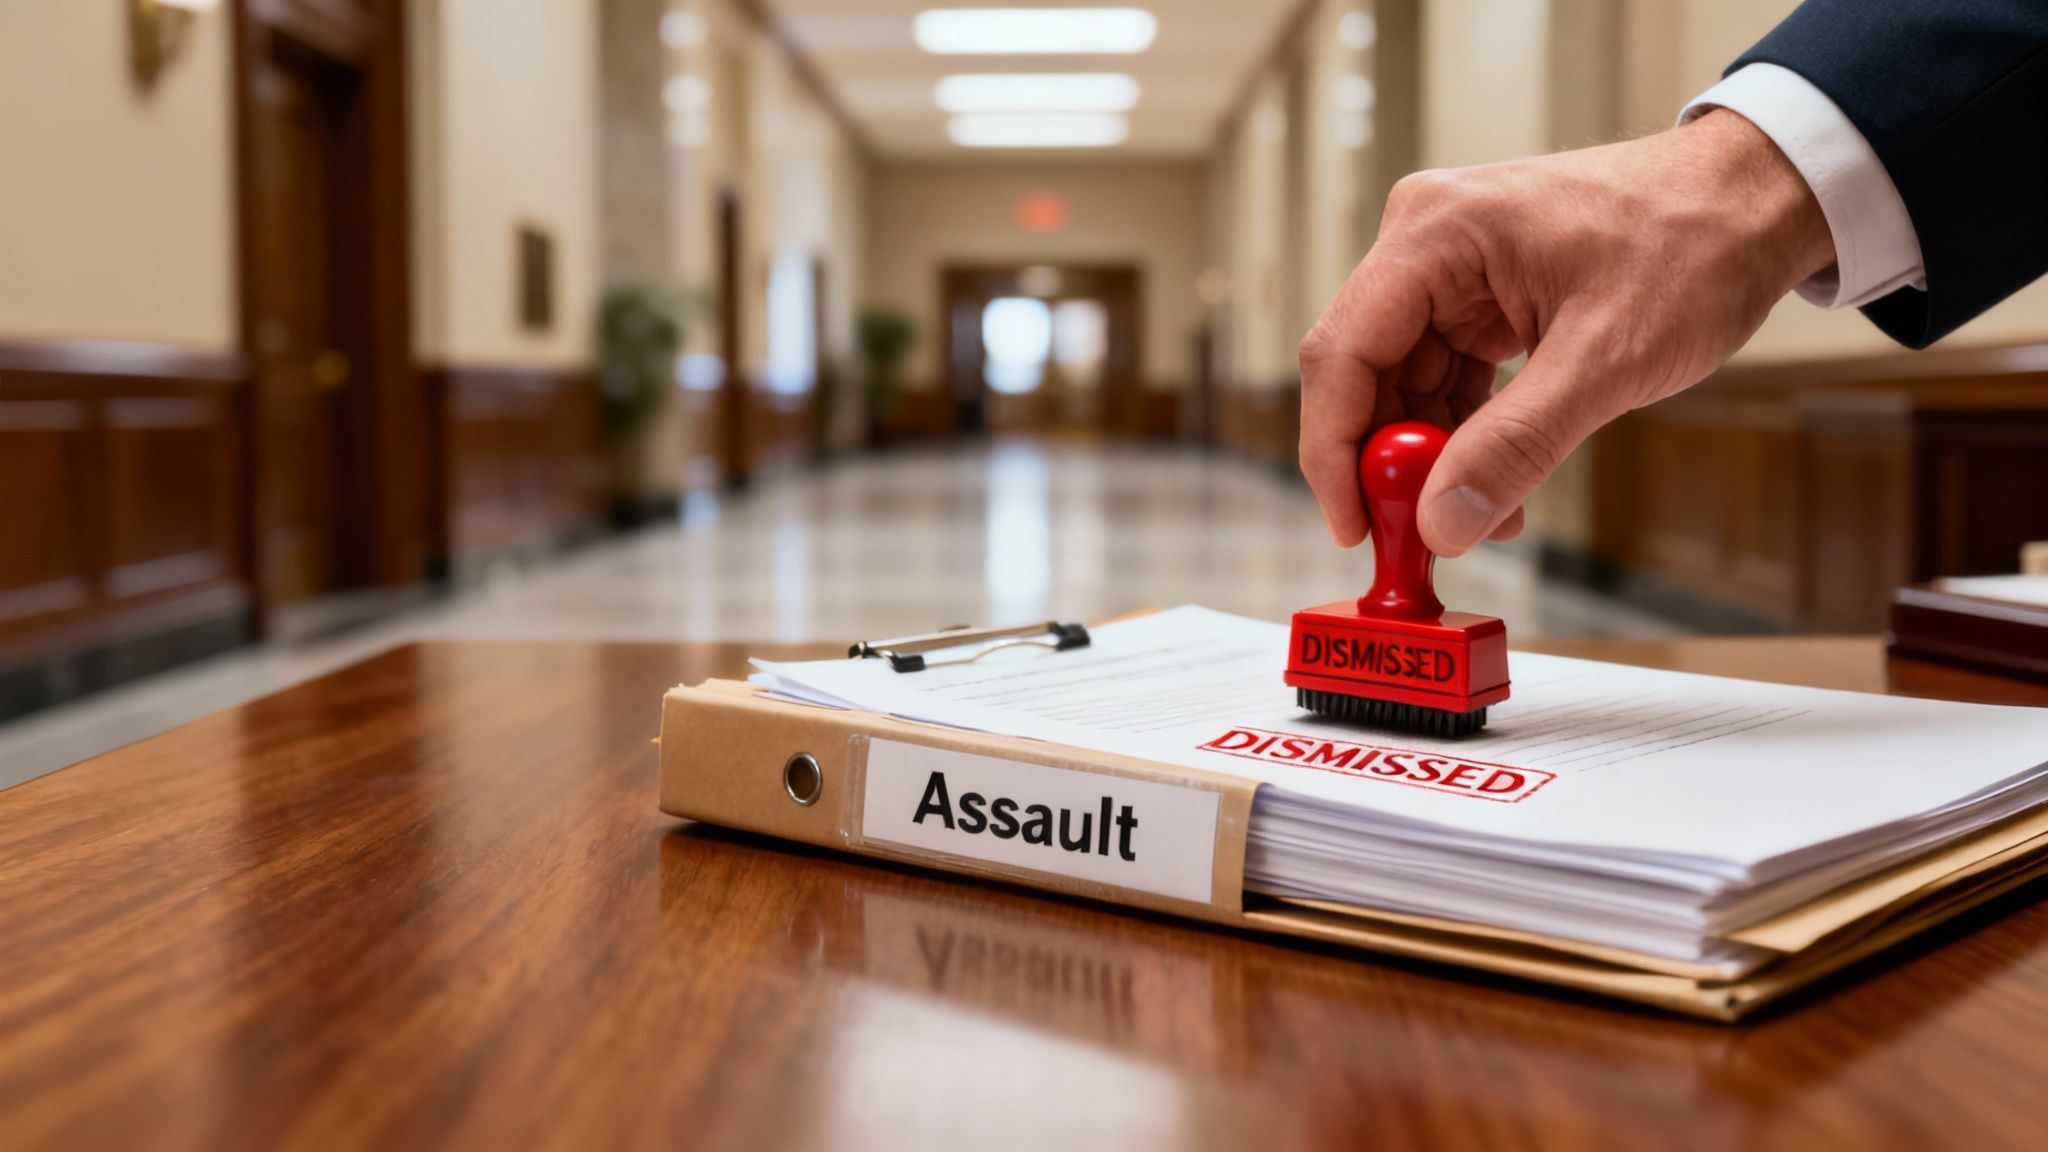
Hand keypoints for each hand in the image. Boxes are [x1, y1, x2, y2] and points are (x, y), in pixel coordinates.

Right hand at [1298, 110, 1834, 555]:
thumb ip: (1515, 444)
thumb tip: (1442, 522)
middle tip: (1414, 540)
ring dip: (1428, 460)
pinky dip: (1462, 437)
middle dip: (1386, 465)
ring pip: (1401, 387)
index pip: (1343, 353)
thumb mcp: (1605, 358)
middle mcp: (1425, 243)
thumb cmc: (1692, 245)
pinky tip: (1494, 482)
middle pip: (1364, 375)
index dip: (1333, 450)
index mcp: (1435, 233)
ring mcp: (1448, 271)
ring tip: (1479, 517)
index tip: (1354, 527)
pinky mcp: (1477, 298)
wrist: (1754, 200)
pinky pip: (1443, 380)